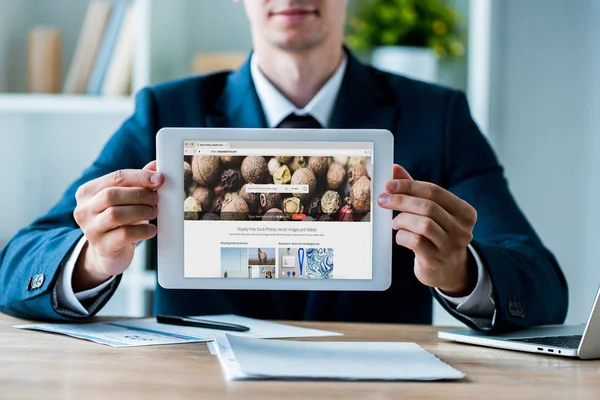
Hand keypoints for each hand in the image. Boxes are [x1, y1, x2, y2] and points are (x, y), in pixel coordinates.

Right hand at [72, 161, 163, 291]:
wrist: (109, 253)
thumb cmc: (118, 222)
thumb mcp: (125, 199)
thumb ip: (138, 182)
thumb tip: (155, 165)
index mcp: (88, 192)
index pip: (115, 177)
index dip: (140, 176)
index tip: (159, 179)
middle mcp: (84, 209)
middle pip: (112, 194)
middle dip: (140, 194)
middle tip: (156, 199)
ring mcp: (90, 229)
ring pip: (115, 214)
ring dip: (141, 211)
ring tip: (154, 212)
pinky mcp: (102, 246)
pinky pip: (124, 234)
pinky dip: (142, 230)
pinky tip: (152, 229)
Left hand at [377, 165, 477, 296]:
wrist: (447, 270)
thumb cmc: (437, 234)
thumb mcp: (433, 211)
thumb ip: (415, 190)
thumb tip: (395, 168)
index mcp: (465, 212)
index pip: (435, 191)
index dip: (409, 185)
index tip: (389, 185)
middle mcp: (462, 229)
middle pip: (428, 207)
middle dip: (400, 200)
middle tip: (383, 200)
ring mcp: (451, 246)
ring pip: (423, 224)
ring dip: (402, 220)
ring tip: (395, 222)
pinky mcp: (437, 260)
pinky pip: (415, 242)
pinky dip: (402, 236)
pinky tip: (401, 236)